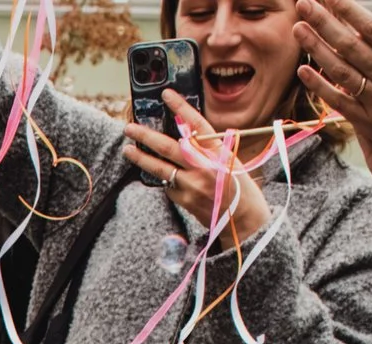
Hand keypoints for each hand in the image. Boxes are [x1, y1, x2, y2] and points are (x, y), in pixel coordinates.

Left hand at [125, 92, 269, 243]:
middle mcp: (204, 167)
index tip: (166, 95)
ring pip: (160, 169)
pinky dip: (162, 179)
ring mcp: (192, 185)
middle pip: (169, 147)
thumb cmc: (240, 186)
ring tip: (128, 149)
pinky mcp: (184, 201)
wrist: (243, 219)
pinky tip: (158, 175)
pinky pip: (167, 186)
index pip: (197, 124)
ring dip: (141, 158)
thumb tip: (187, 134)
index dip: (181, 107)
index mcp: (218, 151)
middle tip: (129, 128)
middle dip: (146, 136)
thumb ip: (209, 148)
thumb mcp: (230, 160)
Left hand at [295, 0, 371, 169]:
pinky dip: (320, 86)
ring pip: (340, 70)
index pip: (371, 28)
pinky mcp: (369, 122)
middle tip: (304, 4)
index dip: (348, 10)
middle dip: (324, 22)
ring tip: (299, 30)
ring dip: (316, 49)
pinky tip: (303, 71)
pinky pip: (340, 102)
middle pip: (349, 44)